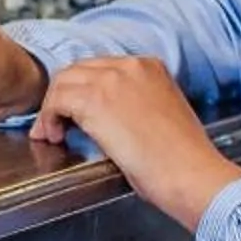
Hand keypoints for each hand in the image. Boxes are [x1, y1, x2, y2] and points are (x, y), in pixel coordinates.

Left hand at [32, 56, 240, 230]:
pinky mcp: (95, 101)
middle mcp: (130, 66)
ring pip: (63, 82)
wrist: (193, 174)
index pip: (101, 68)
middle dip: (64, 96)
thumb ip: (136, 106)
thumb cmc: (183, 160)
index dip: (83, 90)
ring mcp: (111, 80)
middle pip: (78, 70)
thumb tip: (111, 118)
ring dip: (53, 108)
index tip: (76, 111)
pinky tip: (53, 137)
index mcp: (150, 68)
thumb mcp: (162, 117)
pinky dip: (48, 119)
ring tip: (52, 133)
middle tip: (57, 123)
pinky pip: (57, 101)